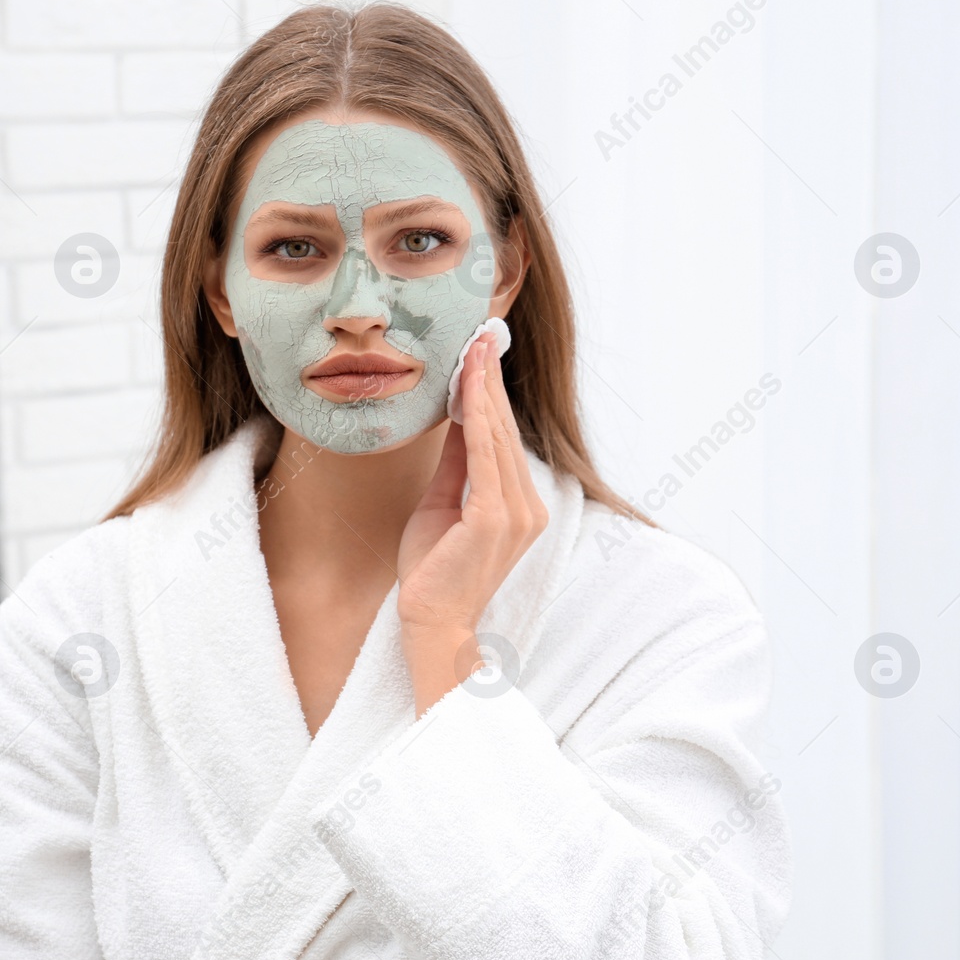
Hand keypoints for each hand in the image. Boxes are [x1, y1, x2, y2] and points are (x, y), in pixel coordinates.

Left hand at [396, 332, 549, 714]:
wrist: (431, 623)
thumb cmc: (433, 572)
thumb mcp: (442, 505)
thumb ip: (456, 465)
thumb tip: (458, 419)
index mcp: (519, 505)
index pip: (503, 438)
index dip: (492, 394)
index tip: (480, 352)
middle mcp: (527, 507)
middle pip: (505, 430)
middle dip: (490, 380)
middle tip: (480, 335)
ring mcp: (516, 514)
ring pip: (497, 437)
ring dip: (484, 390)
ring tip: (474, 349)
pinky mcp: (495, 519)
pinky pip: (485, 458)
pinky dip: (478, 419)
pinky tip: (469, 389)